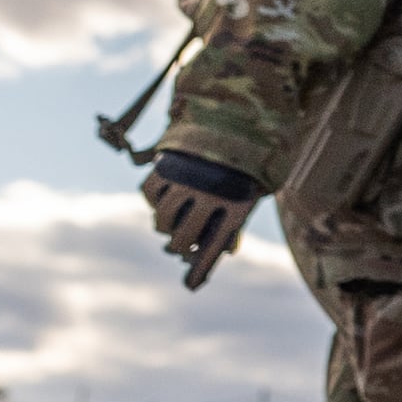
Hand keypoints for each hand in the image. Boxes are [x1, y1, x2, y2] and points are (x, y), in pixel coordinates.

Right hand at [143, 151, 263, 290]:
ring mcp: (185, 179)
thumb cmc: (247, 161)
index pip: (214, 246)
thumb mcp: (251, 189)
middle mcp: (209, 194)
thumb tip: (226, 253)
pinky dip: (153, 199)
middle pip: (181, 237)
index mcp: (236, 203)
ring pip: (162, 218)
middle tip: (178, 247)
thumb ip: (238, 218)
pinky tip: (162, 200)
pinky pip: (150, 192)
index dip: (202, 268)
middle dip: (178, 247)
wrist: (239, 115)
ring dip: (164, 226)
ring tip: (170, 225)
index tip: (191, 285)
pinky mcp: (167, 163)